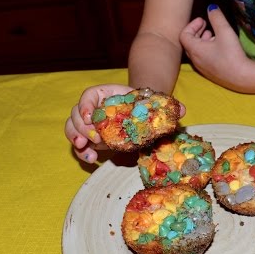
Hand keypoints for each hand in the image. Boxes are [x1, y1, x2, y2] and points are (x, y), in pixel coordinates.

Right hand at [65, 84, 186, 163]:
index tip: (90, 116)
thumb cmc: (145, 106)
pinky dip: (82, 151)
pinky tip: (91, 159)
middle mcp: (94, 108)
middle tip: (93, 138)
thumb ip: (165, 105)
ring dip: (76, 139)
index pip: (89, 95)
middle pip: (76, 113)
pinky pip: (79, 144)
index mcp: (106, 94)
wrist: (141, 115)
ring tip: (86, 150)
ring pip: (72, 128)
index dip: (85, 104)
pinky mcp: (91, 138)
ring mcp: (90, 124)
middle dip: (80, 127)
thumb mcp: (153, 103)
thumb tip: (182, 110)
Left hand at [179, 5, 250, 90]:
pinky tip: (219, 48)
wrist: (242, 78)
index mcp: (195, 49)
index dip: (192, 25)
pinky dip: (206, 50)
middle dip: (196, 32)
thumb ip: (216, 17)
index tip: (203, 20)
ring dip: (202, 41)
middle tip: (206, 25)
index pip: (183, 35)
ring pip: (196, 51)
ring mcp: (202, 68)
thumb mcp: (225, 31)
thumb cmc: (232, 54)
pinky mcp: (209, 74)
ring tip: (213, 35)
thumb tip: (211, 8)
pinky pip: (202, 59)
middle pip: (188, 43)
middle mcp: (195, 60)